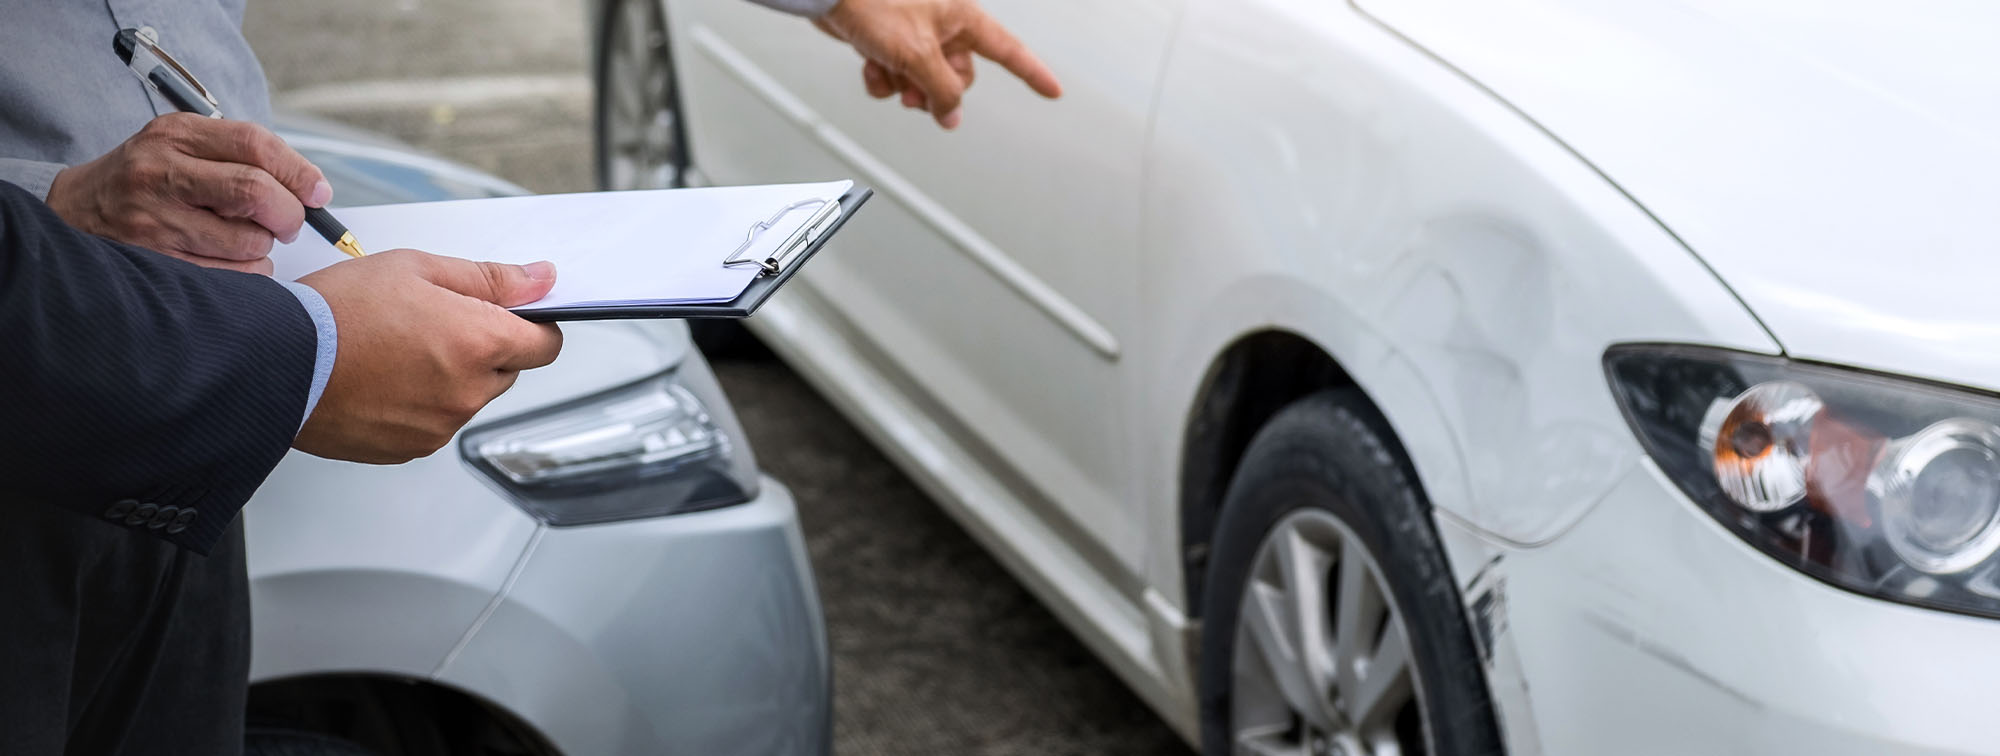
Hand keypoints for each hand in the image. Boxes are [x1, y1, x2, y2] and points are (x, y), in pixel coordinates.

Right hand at [45, 113, 330, 274]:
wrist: (76, 211)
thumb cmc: (149, 178)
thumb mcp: (183, 146)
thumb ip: (242, 157)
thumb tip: (312, 190)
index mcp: (175, 135)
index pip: (254, 144)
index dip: (299, 171)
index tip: (318, 193)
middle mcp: (161, 174)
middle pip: (255, 192)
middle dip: (289, 213)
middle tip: (290, 221)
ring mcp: (156, 221)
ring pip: (249, 242)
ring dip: (265, 246)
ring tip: (244, 237)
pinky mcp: (157, 262)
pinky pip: (233, 274)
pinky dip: (248, 270)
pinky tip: (227, 257)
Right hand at [292, 249, 564, 463]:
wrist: (275, 362)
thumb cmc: (337, 311)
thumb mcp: (417, 268)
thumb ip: (489, 278)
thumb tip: (541, 279)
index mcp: (479, 342)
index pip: (546, 344)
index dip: (532, 326)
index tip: (511, 315)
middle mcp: (468, 392)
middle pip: (506, 371)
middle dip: (483, 347)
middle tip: (430, 322)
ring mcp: (441, 425)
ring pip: (469, 397)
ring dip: (450, 376)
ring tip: (396, 350)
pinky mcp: (412, 448)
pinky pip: (436, 422)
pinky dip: (420, 403)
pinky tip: (382, 378)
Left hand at [814, 0, 1061, 128]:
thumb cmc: (873, 3)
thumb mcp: (917, 55)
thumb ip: (941, 91)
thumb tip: (951, 117)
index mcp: (963, 17)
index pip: (1008, 51)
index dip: (1032, 73)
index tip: (1053, 90)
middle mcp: (943, 25)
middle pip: (958, 76)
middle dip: (935, 91)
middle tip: (915, 94)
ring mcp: (916, 34)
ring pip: (924, 80)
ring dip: (904, 86)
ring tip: (887, 74)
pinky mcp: (889, 41)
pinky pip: (897, 75)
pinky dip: (883, 77)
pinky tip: (869, 65)